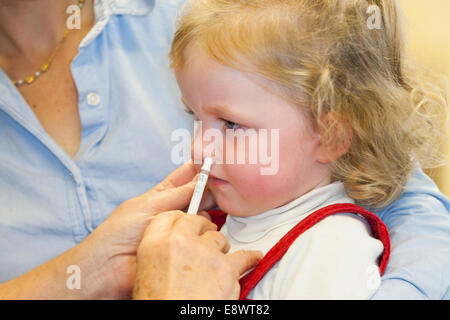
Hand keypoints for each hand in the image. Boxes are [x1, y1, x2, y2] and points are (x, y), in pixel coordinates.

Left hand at [85, 161, 215, 297]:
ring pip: (204, 215)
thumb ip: (178, 194)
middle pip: (199, 195)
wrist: (112, 265)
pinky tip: (209, 226)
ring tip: (213, 203)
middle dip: (209, 188)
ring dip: (208, 209)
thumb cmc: (120, 232)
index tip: (212, 161)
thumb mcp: (150, 204)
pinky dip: (208, 230)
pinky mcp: (187, 247)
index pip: (184, 177)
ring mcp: (181, 229)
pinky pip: (204, 236)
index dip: (198, 169)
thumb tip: (200, 180)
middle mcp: (174, 211)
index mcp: (161, 196)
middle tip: (221, 181)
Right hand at [133, 211, 262, 299]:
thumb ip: (161, 251)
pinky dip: (250, 258)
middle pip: (196, 221)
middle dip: (201, 229)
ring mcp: (205, 252)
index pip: (169, 217)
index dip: (180, 220)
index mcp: (155, 243)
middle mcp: (180, 241)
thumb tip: (174, 246)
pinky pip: (244, 256)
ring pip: (218, 238)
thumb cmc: (159, 303)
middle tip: (204, 239)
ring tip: (217, 261)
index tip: (186, 224)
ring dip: (219, 248)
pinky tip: (254, 257)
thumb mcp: (146, 272)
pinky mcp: (226, 268)